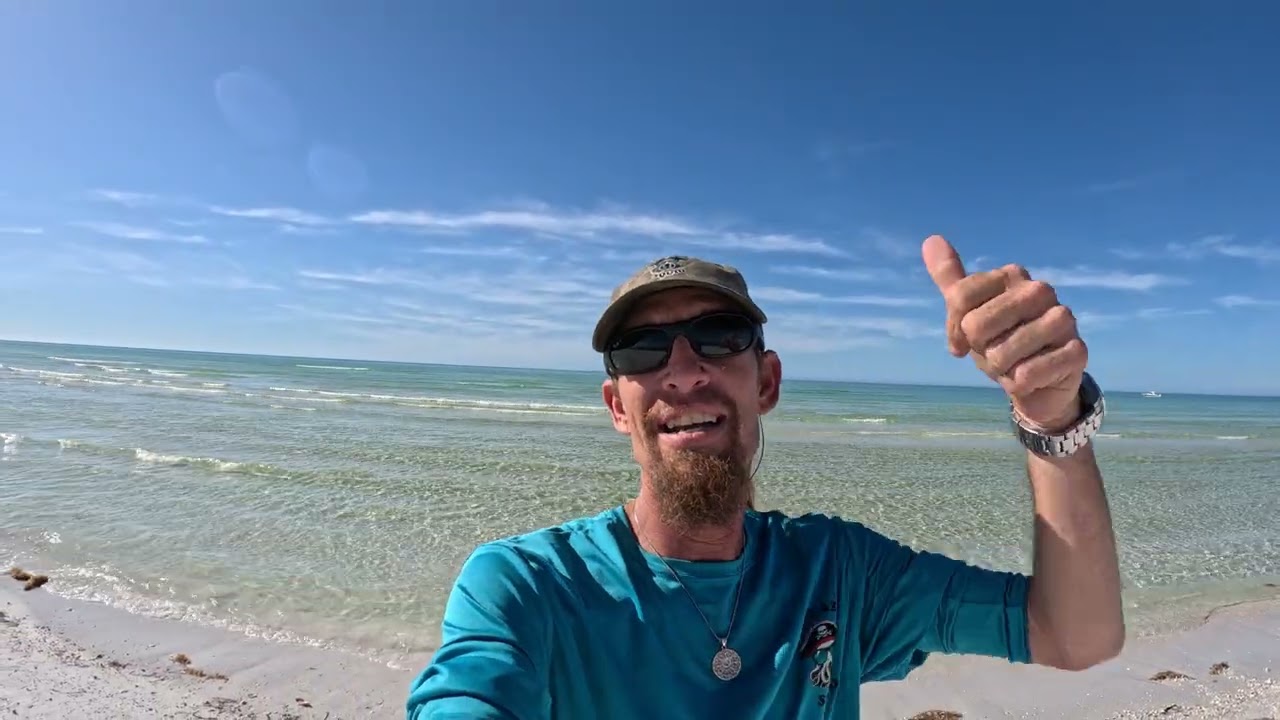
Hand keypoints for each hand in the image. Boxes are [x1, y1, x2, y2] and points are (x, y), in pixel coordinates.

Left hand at [921, 234, 1085, 430]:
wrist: (1037, 383)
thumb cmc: (1001, 341)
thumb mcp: (969, 311)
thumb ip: (951, 279)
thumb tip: (931, 240)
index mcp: (1013, 275)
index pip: (959, 297)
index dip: (955, 329)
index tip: (966, 340)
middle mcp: (1040, 291)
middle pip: (975, 324)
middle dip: (979, 350)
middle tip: (996, 352)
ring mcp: (1063, 320)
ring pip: (1000, 353)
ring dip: (1000, 370)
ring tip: (1014, 365)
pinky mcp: (1077, 352)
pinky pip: (1026, 374)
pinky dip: (1020, 383)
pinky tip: (1031, 378)